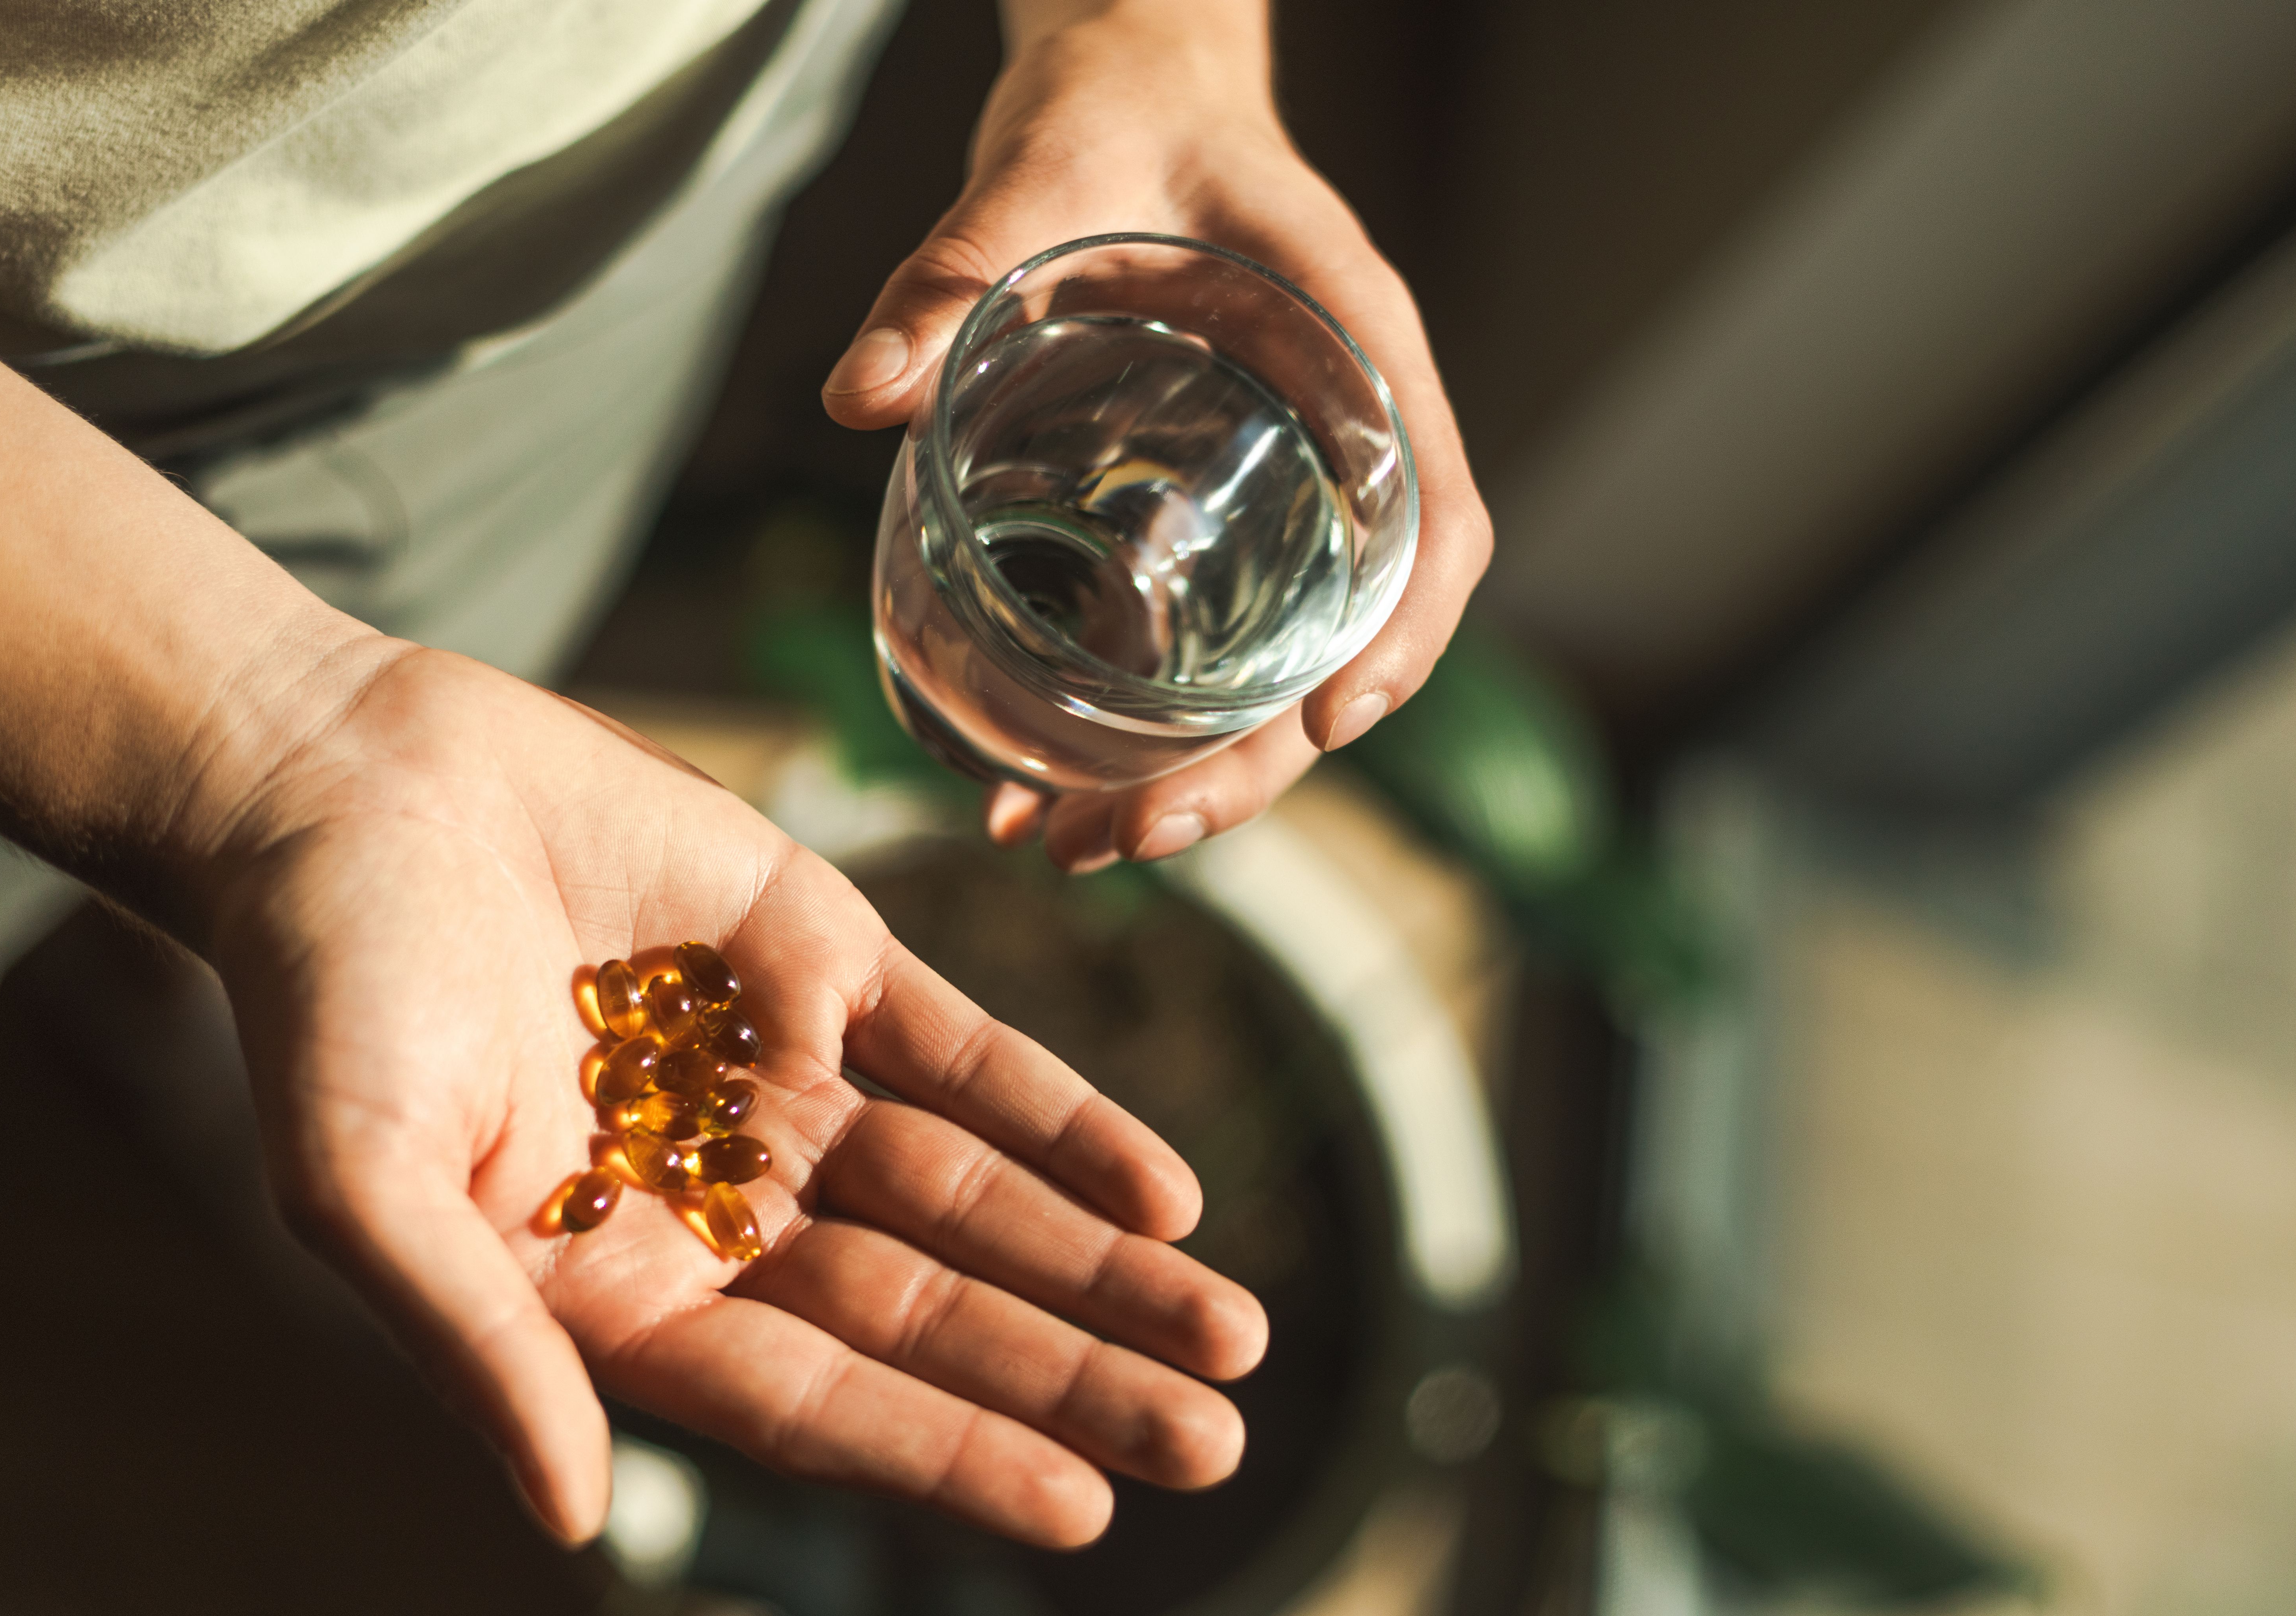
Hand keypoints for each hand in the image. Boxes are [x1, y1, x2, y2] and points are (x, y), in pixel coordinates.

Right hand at [200, 642, 1266, 1546]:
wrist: (338, 782)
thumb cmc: (318, 993)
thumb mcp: (360, 1185)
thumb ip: (476, 1346)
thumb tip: (568, 1516)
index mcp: (621, 1284)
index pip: (818, 1397)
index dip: (949, 1456)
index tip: (1082, 1511)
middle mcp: (722, 1203)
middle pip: (930, 1315)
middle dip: (1070, 1381)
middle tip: (1212, 1445)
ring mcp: (784, 1081)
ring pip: (977, 1197)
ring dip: (1103, 1267)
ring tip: (1229, 1337)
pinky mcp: (823, 957)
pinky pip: (974, 1056)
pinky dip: (1069, 1120)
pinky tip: (1166, 1190)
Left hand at [824, 0, 1492, 872]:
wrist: (1124, 91)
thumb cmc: (1120, 113)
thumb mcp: (1044, 164)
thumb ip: (956, 266)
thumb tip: (859, 392)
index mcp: (1358, 356)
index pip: (1436, 524)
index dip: (1404, 637)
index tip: (1335, 724)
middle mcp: (1341, 445)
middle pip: (1346, 642)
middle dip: (1254, 763)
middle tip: (1134, 834)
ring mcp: (1280, 492)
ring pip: (1275, 670)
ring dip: (1195, 774)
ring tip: (1075, 844)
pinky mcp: (1213, 511)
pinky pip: (1211, 639)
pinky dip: (1149, 725)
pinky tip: (1053, 777)